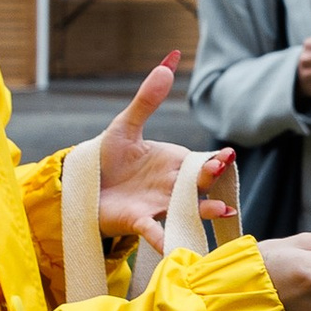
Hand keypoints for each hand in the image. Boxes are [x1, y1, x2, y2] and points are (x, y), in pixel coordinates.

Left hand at [93, 57, 213, 250]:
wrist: (83, 186)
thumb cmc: (107, 158)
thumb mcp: (126, 126)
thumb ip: (146, 100)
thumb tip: (167, 61)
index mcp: (173, 162)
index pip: (200, 161)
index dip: (215, 160)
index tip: (227, 155)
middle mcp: (171, 186)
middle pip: (198, 184)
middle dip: (211, 178)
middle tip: (222, 170)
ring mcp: (157, 206)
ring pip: (186, 210)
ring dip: (204, 212)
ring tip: (221, 212)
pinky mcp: (138, 221)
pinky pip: (155, 233)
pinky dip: (164, 240)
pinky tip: (174, 249)